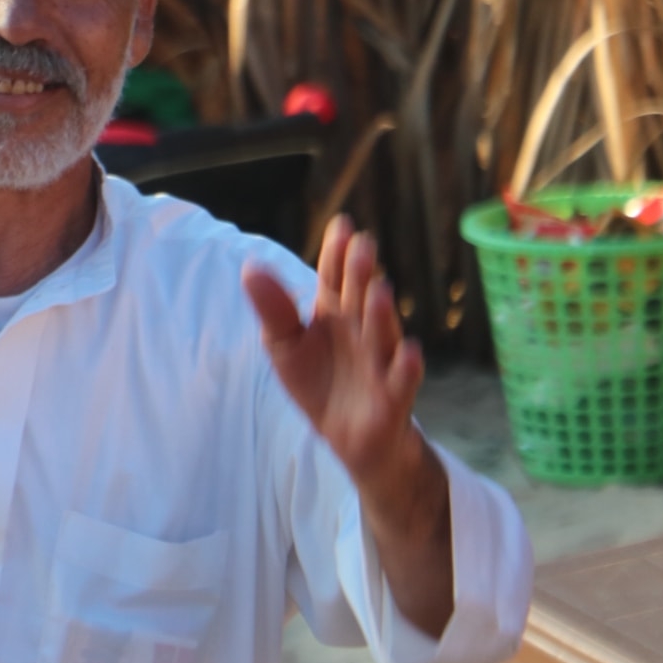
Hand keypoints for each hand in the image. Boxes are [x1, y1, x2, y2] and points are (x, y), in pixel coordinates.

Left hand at [244, 215, 425, 490]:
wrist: (350, 438)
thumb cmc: (319, 382)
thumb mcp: (285, 346)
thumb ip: (273, 309)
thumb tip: (251, 266)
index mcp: (334, 313)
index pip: (335, 277)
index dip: (337, 253)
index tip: (341, 225)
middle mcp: (361, 330)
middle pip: (360, 298)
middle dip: (361, 273)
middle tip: (362, 244)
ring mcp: (380, 361)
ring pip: (383, 334)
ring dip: (383, 313)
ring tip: (379, 289)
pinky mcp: (393, 397)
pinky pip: (403, 380)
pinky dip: (408, 367)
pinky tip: (411, 352)